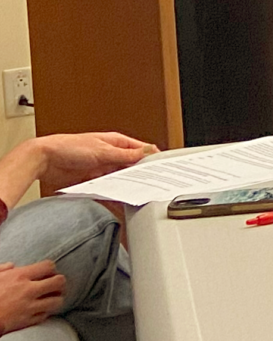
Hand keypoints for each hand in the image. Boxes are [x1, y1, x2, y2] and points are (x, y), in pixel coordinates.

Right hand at [0, 263, 64, 333]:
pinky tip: (40, 310)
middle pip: (59, 282)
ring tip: (51, 299)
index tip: (47, 273)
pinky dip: (45, 313)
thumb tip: (11, 265)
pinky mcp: (28, 320)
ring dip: (56, 299)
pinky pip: (46, 315)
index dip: (50, 269)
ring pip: (57, 301)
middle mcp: (28, 290)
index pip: (49, 266)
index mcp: (19, 276)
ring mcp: (29, 306)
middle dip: (59, 283)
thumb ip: (2, 269)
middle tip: (55, 286)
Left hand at [28, 132, 155, 191]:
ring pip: (121, 178)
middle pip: (132, 166)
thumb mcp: (103, 151)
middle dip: (140, 175)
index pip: (141, 150)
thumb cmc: (68, 147)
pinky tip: (118, 198)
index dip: (152, 158)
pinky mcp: (93, 180)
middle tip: (150, 184)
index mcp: (116, 142)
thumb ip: (126, 155)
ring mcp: (102, 168)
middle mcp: (111, 155)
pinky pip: (108, 188)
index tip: (161, 169)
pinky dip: (113, 193)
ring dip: (126, 185)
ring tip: (135, 193)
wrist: (44, 160)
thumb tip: (148, 152)